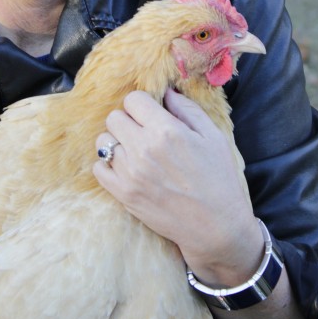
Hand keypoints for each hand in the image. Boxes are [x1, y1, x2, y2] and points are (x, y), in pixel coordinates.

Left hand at [93, 88, 263, 285]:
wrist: (215, 226)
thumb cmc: (219, 179)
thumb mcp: (213, 137)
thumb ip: (187, 109)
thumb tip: (166, 92)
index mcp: (166, 131)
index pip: (133, 99)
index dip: (143, 104)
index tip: (152, 114)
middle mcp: (143, 149)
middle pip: (114, 117)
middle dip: (128, 120)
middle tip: (144, 132)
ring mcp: (129, 173)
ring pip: (104, 141)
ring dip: (117, 142)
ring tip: (135, 151)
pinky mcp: (123, 194)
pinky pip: (98, 167)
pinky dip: (108, 164)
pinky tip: (127, 168)